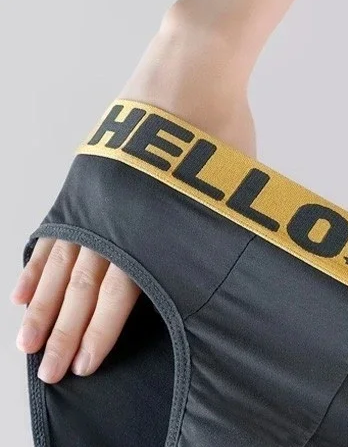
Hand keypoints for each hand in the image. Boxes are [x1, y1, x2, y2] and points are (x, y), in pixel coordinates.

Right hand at [11, 0, 262, 381]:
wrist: (190, 74)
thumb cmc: (220, 140)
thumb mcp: (226, 201)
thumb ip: (207, 248)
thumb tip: (206, 293)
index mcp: (148, 229)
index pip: (117, 296)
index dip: (98, 335)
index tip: (83, 366)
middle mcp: (113, 219)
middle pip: (81, 289)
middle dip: (63, 333)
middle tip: (48, 372)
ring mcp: (94, 201)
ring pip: (61, 265)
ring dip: (42, 308)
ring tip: (25, 342)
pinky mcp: (88, 185)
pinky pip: (57, 233)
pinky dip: (39, 264)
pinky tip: (23, 289)